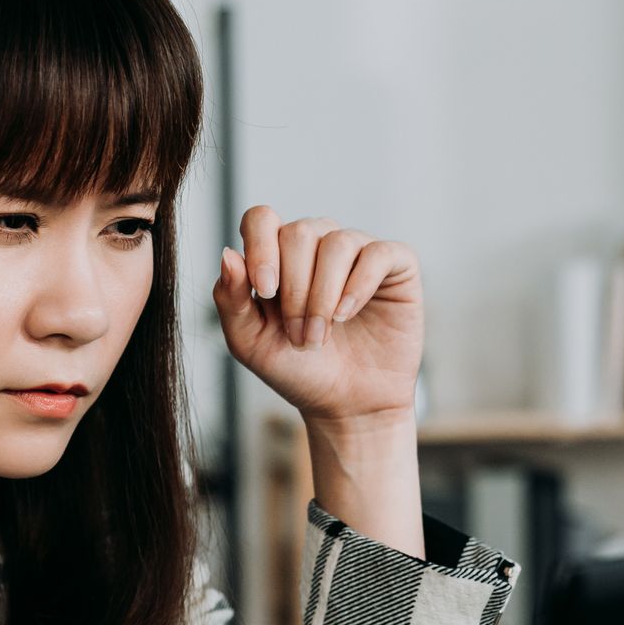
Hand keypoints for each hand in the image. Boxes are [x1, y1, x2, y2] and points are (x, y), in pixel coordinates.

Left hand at [211, 206, 424, 426]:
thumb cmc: (297, 370)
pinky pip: (378, 253)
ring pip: (337, 242)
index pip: (261, 220)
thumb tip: (227, 254)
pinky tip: (346, 314)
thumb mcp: (250, 342)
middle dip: (295, 289)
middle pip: (299, 232)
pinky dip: (360, 284)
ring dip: (323, 295)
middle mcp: (317, 245)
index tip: (266, 291)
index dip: (261, 248)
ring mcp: (358, 251)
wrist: (347, 405)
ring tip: (320, 335)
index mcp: (277, 255)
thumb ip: (230, 299)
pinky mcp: (396, 265)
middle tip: (298, 335)